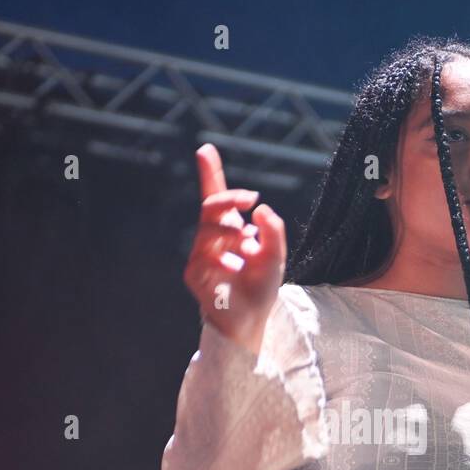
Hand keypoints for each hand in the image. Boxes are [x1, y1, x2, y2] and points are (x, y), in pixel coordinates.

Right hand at [183, 143, 286, 354]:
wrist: (251, 320)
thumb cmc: (260, 287)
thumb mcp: (276, 257)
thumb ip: (274, 233)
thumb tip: (261, 210)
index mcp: (229, 230)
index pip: (216, 198)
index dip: (210, 173)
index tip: (205, 149)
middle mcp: (212, 239)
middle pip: (211, 206)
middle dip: (229, 197)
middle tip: (251, 198)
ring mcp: (200, 255)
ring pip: (207, 229)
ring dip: (229, 231)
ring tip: (246, 242)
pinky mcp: (194, 273)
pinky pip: (203, 256)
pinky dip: (221, 258)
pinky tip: (235, 265)